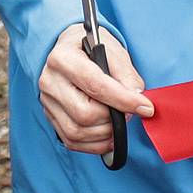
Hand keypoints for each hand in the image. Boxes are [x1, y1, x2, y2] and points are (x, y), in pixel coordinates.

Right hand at [39, 22, 152, 153]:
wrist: (71, 51)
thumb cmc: (92, 49)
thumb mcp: (112, 49)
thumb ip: (125, 72)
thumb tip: (136, 97)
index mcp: (62, 58)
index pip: (94, 84)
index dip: (123, 99)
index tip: (146, 107)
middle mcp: (49, 81)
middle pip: (84, 114)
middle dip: (113, 118)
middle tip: (128, 110)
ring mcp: (47, 101)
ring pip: (78, 131)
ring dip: (106, 132)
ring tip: (117, 119)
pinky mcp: (51, 117)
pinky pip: (72, 141)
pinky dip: (95, 143)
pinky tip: (108, 132)